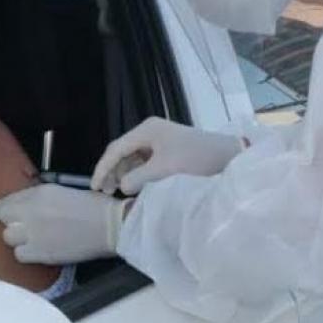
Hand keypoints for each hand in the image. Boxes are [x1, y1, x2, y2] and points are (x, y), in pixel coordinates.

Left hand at [0, 185, 126, 264]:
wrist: (108, 226)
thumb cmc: (91, 207)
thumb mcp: (61, 192)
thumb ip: (36, 198)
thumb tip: (20, 208)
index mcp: (38, 193)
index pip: (5, 202)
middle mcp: (32, 211)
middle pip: (6, 221)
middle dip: (13, 225)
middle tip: (28, 228)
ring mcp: (35, 233)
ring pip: (10, 239)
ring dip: (20, 240)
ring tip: (37, 239)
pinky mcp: (41, 252)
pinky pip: (21, 255)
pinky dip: (27, 254)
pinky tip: (41, 250)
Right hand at [92, 118, 243, 195]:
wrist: (227, 156)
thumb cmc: (196, 159)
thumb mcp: (164, 170)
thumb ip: (137, 178)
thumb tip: (122, 186)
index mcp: (147, 130)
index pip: (115, 149)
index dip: (102, 169)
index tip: (95, 188)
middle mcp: (150, 131)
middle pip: (122, 151)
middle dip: (112, 171)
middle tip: (105, 192)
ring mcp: (160, 139)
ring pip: (132, 157)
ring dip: (124, 174)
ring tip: (120, 192)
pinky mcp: (168, 149)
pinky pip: (145, 161)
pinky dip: (137, 173)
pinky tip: (136, 186)